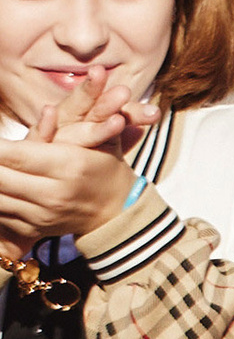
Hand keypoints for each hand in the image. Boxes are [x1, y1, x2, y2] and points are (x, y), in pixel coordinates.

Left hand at [0, 71, 156, 246]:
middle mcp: (54, 193)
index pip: (14, 154)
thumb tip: (46, 109)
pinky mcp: (34, 229)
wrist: (117, 209)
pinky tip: (3, 183)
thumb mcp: (95, 137)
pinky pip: (0, 214)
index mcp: (69, 165)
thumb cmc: (103, 165)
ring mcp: (42, 214)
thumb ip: (65, 124)